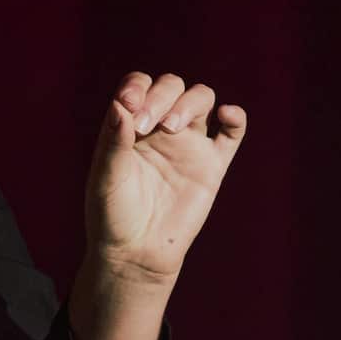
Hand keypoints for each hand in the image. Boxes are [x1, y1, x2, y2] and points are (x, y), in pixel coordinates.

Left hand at [83, 72, 246, 280]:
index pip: (139, 86)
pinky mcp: (212, 166)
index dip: (138, 86)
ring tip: (173, 127)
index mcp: (131, 126)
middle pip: (172, 86)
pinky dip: (235, 117)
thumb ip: (113, 141)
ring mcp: (189, 145)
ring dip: (190, 103)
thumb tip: (121, 104)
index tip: (131, 106)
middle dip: (162, 96)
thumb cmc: (112, 216)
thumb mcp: (105, 177)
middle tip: (149, 126)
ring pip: (202, 99)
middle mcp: (161, 129)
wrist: (136, 253)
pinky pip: (232, 132)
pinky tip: (227, 114)